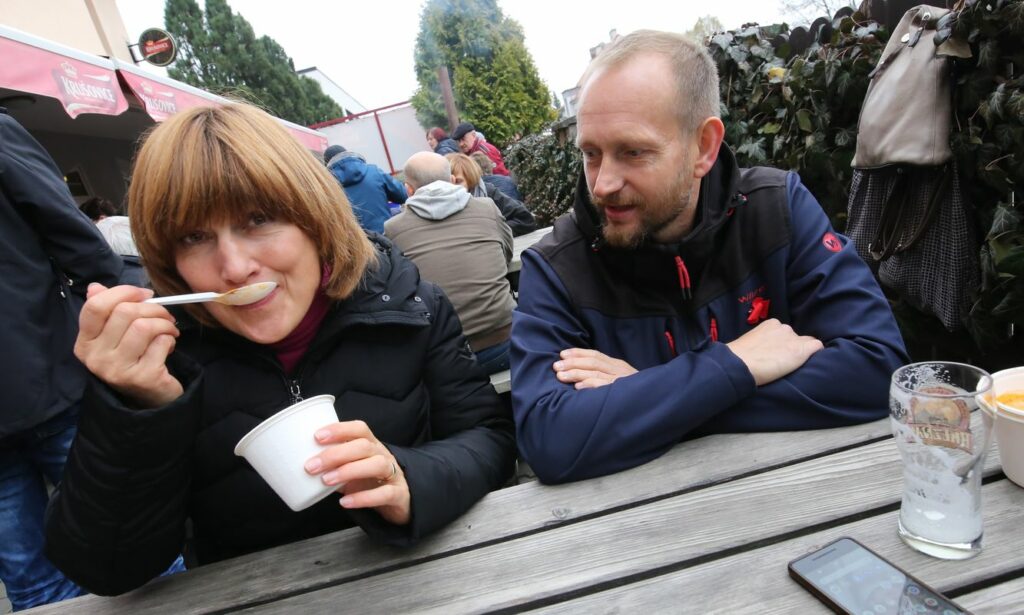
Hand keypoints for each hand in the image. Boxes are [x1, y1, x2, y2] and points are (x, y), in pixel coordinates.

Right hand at [74, 283, 182, 406]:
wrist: (150, 397)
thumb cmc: (134, 359)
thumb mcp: (115, 335)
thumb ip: (106, 311)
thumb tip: (96, 287)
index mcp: (85, 343)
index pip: (96, 306)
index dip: (123, 292)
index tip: (144, 294)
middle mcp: (96, 358)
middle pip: (125, 312)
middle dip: (153, 308)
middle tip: (165, 315)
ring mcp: (117, 370)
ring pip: (144, 326)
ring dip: (164, 324)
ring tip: (169, 330)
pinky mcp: (142, 378)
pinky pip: (161, 343)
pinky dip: (170, 339)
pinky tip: (168, 346)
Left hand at [304, 420, 410, 525]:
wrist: (399, 501)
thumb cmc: (369, 482)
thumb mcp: (350, 470)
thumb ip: (332, 467)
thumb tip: (300, 467)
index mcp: (371, 445)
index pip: (359, 429)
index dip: (340, 429)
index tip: (317, 436)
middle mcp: (383, 455)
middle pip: (364, 446)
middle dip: (336, 454)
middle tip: (312, 466)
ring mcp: (393, 474)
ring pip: (377, 464)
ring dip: (349, 471)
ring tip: (326, 481)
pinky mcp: (398, 494)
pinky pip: (384, 493)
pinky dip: (364, 498)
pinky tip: (346, 501)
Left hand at [553, 348, 637, 389]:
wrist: (655, 400)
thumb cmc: (633, 393)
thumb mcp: (621, 379)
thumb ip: (605, 374)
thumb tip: (581, 375)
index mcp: (618, 365)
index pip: (595, 355)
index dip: (578, 353)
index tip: (562, 354)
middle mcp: (619, 370)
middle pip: (593, 362)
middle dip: (573, 363)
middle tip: (556, 366)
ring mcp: (621, 381)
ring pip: (596, 373)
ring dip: (576, 373)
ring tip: (561, 376)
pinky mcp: (622, 393)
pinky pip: (604, 387)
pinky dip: (590, 385)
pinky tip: (578, 387)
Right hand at [726, 319, 823, 385]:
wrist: (741, 363)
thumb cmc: (739, 356)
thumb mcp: (750, 343)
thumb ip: (761, 342)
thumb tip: (763, 350)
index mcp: (771, 324)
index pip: (785, 333)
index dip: (783, 344)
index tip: (777, 355)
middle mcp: (784, 328)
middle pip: (796, 338)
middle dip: (792, 347)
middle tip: (783, 362)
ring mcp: (793, 338)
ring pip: (806, 343)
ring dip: (801, 352)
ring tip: (791, 366)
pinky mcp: (802, 349)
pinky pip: (817, 347)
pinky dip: (816, 354)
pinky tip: (810, 363)